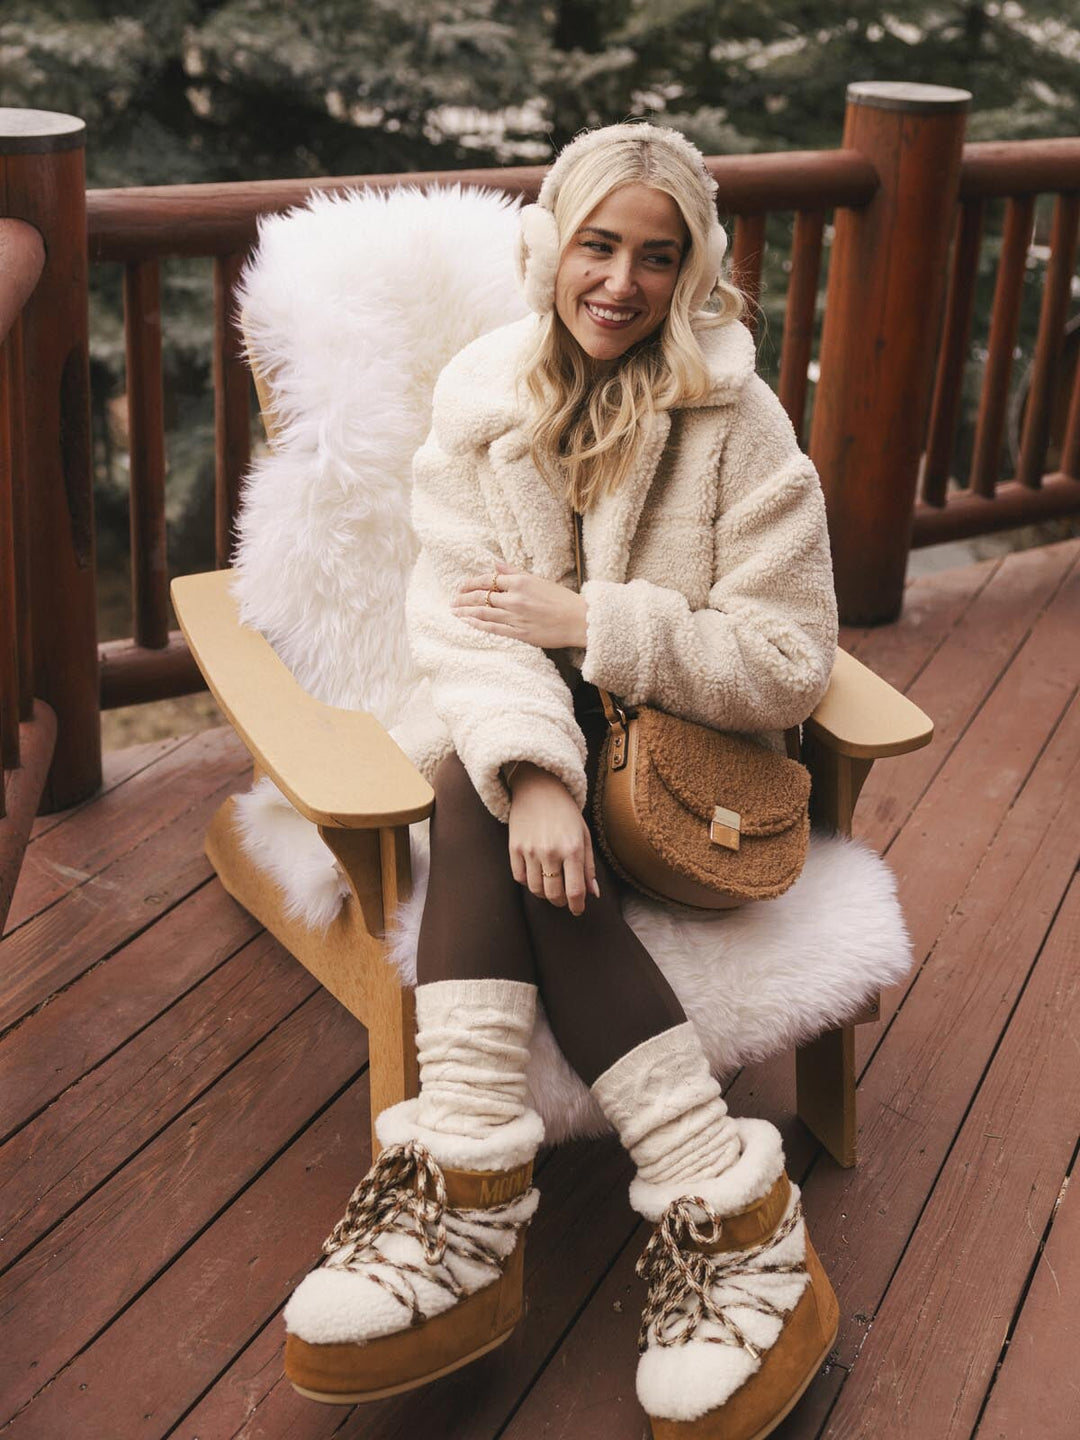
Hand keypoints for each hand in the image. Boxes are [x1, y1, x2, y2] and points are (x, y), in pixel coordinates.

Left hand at [452, 561, 587, 648]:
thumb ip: (514, 572)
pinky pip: (493, 628)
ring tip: (454, 611)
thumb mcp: (538, 580)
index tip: (461, 587)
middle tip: (453, 601)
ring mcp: (516, 616)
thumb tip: (495, 565)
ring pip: (483, 613)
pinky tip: (468, 622)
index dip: (470, 583)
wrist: (579, 620)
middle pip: (481, 597)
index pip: (487, 580)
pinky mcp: (519, 633)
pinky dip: (478, 624)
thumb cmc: (561, 599)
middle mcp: (515, 598)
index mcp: (520, 582)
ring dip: (466, 611)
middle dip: (463, 598)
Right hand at [507, 764, 599, 915]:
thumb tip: (593, 894)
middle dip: (561, 902)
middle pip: (554, 894)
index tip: (577, 910)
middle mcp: (551, 852)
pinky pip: (520, 878)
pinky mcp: (514, 848)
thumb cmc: (566, 813)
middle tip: (564, 899)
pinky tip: (536, 875)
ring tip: (550, 888)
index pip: (575, 890)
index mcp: (572, 849)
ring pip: (536, 889)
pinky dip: (528, 883)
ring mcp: (530, 850)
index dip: (577, 906)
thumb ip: (588, 867)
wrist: (539, 788)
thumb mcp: (584, 836)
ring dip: (545, 895)